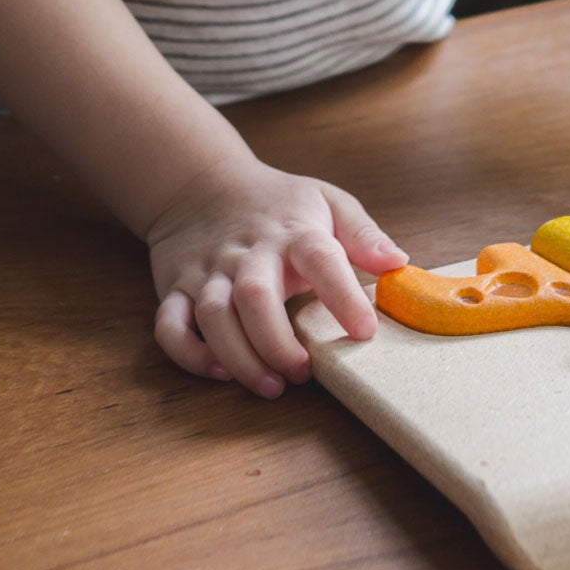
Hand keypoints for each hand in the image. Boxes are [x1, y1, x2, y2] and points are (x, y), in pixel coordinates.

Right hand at [145, 152, 408, 397]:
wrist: (201, 184)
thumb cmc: (277, 202)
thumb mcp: (326, 201)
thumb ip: (362, 235)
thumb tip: (399, 264)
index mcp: (293, 232)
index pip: (322, 259)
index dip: (343, 296)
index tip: (364, 332)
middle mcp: (248, 253)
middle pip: (256, 296)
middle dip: (278, 342)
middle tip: (304, 373)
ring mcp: (208, 271)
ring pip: (214, 316)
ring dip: (240, 356)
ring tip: (271, 385)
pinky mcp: (176, 288)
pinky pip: (170, 325)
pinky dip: (189, 354)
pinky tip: (219, 372)